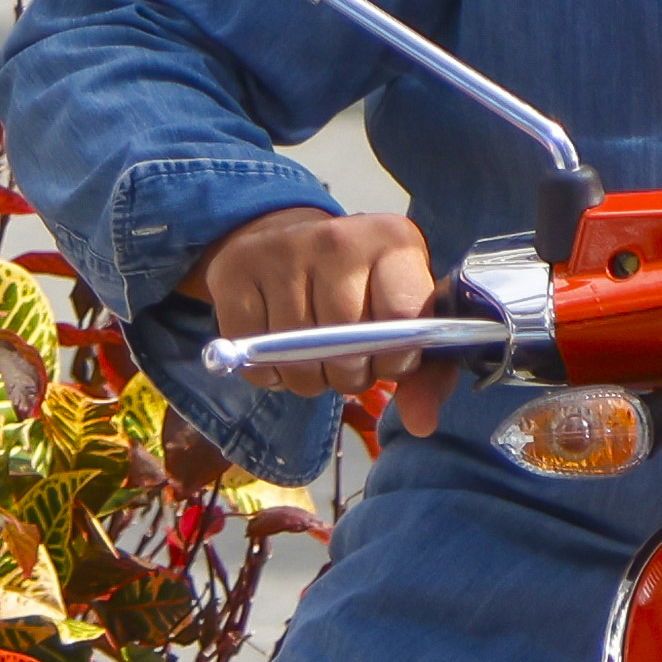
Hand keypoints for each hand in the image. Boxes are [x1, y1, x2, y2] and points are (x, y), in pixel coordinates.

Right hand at [186, 205, 435, 391]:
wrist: (288, 239)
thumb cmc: (358, 287)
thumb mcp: (403, 318)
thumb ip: (425, 374)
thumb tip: (421, 423)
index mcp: (393, 242)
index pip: (401, 314)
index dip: (396, 358)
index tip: (388, 362)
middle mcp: (338, 237)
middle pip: (346, 341)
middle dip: (350, 375)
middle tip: (348, 366)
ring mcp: (282, 250)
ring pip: (297, 356)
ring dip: (310, 378)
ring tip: (317, 360)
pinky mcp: (236, 270)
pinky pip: (253, 356)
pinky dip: (269, 373)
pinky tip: (281, 353)